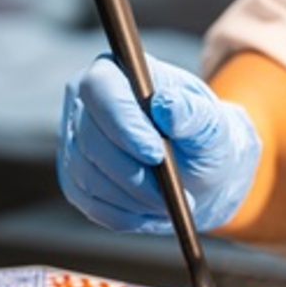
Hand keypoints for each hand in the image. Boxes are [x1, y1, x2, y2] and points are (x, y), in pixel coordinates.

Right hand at [58, 53, 260, 233]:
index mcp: (116, 71)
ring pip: (90, 176)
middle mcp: (85, 103)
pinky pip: (90, 203)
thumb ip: (193, 114)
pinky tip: (150, 212)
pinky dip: (124, 214)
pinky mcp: (74, 178)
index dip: (123, 123)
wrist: (198, 169)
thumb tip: (167, 106)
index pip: (101, 88)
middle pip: (91, 139)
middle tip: (170, 196)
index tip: (155, 154)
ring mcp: (74, 142)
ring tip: (167, 204)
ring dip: (132, 198)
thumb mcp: (211, 125)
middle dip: (133, 174)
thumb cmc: (203, 138)